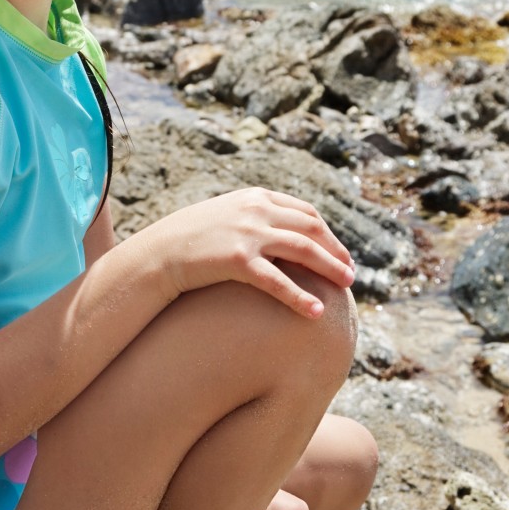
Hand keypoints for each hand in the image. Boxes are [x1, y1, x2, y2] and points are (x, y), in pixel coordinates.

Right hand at [160, 187, 355, 318]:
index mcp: (256, 197)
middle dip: (335, 251)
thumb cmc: (191, 240)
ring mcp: (248, 233)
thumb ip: (254, 219)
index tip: (340, 253)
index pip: (305, 212)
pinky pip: (278, 280)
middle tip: (350, 274)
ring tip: (346, 287)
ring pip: (303, 249)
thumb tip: (282, 234)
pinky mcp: (238, 259)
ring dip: (330, 268)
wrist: (158, 252)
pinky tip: (316, 312)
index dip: (328, 234)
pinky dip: (301, 296)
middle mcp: (256, 209)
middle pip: (311, 228)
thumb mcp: (226, 218)